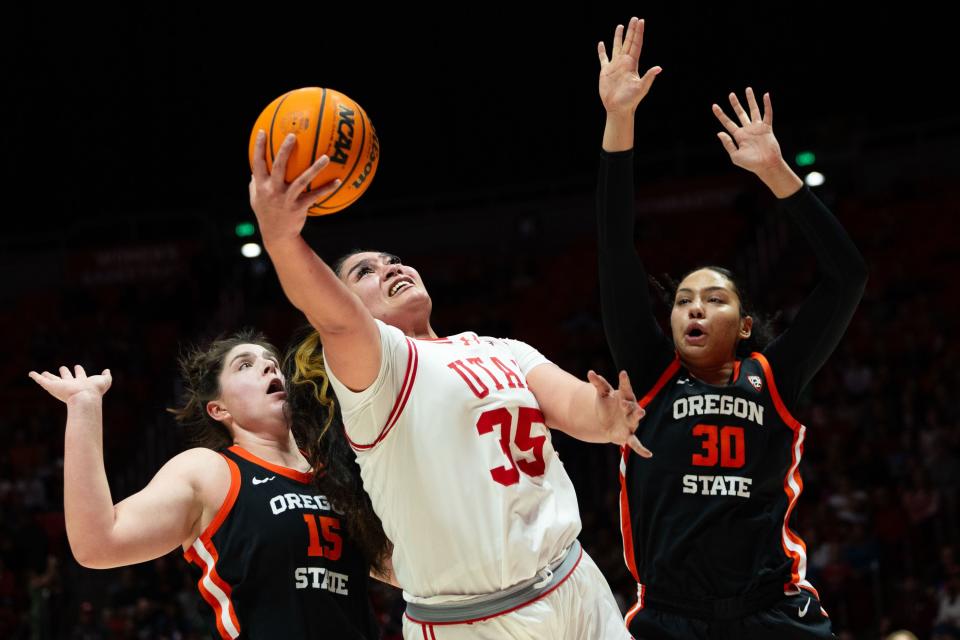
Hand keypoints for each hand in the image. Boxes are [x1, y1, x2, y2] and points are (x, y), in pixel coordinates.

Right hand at [29, 365, 111, 403]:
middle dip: (64, 373)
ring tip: (43, 372)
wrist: (84, 397)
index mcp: (82, 382)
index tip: (77, 367)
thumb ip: (107, 376)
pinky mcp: (51, 386)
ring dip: (48, 376)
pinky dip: (35, 377)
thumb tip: (107, 370)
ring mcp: (60, 386)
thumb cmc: (95, 390)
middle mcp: (70, 384)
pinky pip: (41, 381)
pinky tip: (31, 373)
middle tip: (62, 368)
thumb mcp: (105, 381)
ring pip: (53, 380)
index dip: (79, 371)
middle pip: (66, 378)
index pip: (80, 376)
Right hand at [248, 131, 340, 245]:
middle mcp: (273, 191)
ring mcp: (286, 199)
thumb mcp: (255, 199)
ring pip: (301, 181)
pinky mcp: (299, 208)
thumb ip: (255, 184)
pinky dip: (326, 189)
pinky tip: (338, 181)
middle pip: (278, 167)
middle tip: (293, 135)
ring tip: (326, 157)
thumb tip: (253, 170)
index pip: (258, 164)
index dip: (259, 148)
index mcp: (261, 186)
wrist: (276, 236)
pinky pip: (314, 196)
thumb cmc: (266, 214)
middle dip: (284, 150)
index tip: (262, 132)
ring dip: (315, 169)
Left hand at [589, 370, 651, 456]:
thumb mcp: (602, 393)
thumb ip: (598, 383)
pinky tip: (648, 454)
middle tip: (624, 402)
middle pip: (631, 405)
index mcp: (625, 397)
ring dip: (637, 416)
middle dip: (628, 404)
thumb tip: (590, 372)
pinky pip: (636, 443)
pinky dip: (642, 449)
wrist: (606, 422)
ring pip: (635, 419)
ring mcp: (631, 422)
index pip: (625, 388)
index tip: (622, 373)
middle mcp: (631, 409)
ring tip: (641, 412)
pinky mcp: (628, 435)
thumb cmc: (607, 404)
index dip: (624, 381)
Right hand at [598, 17, 661, 114]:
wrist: (618, 108)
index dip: (638, 33)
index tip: (640, 21)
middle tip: (634, 18)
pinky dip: (602, 51)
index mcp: (632, 64)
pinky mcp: (606, 71)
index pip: (636, 44)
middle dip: (631, 31)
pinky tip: (601, 44)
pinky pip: (603, 58)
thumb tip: (659, 68)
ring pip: (617, 47)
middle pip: (628, 42)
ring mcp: (615, 66)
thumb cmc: (631, 100)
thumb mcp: (641, 88)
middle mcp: (624, 62)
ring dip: (618, 37)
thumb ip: (649, 77)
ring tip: (620, 26)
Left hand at [712, 88, 784, 173]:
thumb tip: (719, 133)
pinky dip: (767, 105)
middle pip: (740, 113)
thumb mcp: (735, 155)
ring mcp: (757, 128)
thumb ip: (728, 143)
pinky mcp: (767, 128)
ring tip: (748, 89)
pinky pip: (767, 114)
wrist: (766, 165)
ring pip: (753, 110)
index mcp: (738, 136)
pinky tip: (766, 95)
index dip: (720, 114)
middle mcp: (747, 130)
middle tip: (731, 94)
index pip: (727, 123)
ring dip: (751, 100)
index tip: (714, 106)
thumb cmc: (751, 163)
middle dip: (735, 104)